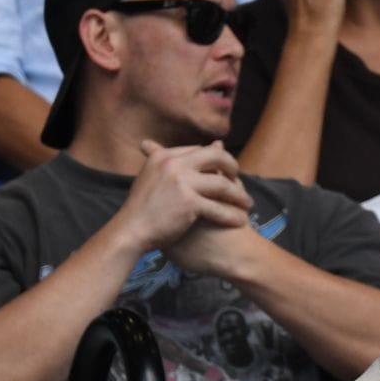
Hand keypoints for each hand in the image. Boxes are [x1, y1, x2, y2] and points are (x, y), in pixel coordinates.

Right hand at [119, 140, 253, 254]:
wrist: (131, 230)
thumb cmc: (141, 208)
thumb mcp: (151, 177)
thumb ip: (166, 164)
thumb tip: (163, 151)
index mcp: (164, 156)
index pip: (198, 150)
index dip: (214, 160)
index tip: (224, 171)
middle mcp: (174, 164)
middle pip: (215, 158)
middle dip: (232, 167)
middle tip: (240, 179)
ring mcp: (182, 182)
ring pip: (222, 184)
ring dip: (238, 195)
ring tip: (247, 204)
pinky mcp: (189, 203)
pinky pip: (218, 208)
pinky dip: (231, 215)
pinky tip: (240, 221)